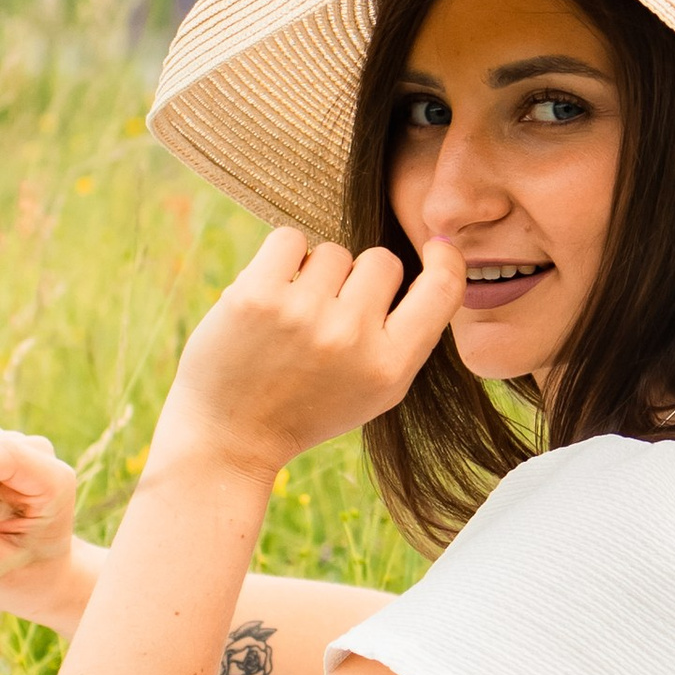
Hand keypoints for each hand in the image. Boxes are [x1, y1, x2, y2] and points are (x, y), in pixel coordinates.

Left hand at [154, 229, 467, 478]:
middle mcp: (351, 338)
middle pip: (381, 261)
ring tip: (291, 319)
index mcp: (388, 368)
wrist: (228, 436)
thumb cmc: (305, 408)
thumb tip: (437, 261)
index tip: (436, 248)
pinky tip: (268, 297)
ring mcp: (304, 313)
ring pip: (332, 252)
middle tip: (327, 319)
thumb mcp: (374, 391)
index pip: (442, 292)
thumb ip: (407, 337)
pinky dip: (280, 259)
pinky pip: (288, 239)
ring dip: (314, 274)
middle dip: (358, 280)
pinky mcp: (256, 295)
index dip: (446, 262)